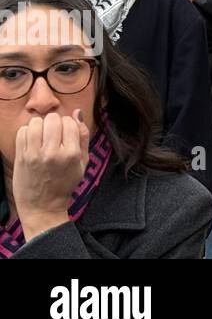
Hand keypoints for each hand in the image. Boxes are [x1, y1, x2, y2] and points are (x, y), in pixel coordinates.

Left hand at [11, 110, 89, 238]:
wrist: (42, 206)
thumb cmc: (64, 184)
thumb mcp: (83, 163)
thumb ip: (83, 136)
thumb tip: (77, 113)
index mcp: (72, 154)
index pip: (69, 122)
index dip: (68, 125)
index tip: (66, 134)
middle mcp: (53, 153)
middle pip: (53, 119)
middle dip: (54, 122)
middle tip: (53, 134)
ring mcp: (35, 155)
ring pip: (36, 122)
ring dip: (40, 125)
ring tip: (42, 136)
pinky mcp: (21, 158)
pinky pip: (22, 131)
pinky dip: (27, 132)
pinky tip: (32, 140)